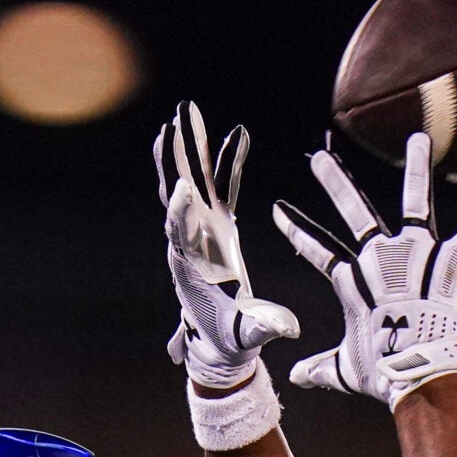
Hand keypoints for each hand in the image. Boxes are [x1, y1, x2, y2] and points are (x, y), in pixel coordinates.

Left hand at [155, 102, 299, 391]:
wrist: (222, 345)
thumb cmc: (232, 342)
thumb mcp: (248, 336)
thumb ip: (264, 328)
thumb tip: (286, 327)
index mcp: (190, 268)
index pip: (179, 234)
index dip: (179, 212)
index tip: (181, 187)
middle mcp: (189, 243)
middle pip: (176, 196)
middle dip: (174, 161)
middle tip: (171, 124)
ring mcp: (202, 231)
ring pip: (194, 183)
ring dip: (191, 149)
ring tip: (186, 112)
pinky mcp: (218, 226)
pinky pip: (223, 187)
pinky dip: (227, 161)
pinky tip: (237, 133)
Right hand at [272, 132, 456, 407]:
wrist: (423, 378)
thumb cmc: (385, 376)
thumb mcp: (346, 371)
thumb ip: (320, 369)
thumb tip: (294, 377)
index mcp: (354, 285)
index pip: (318, 252)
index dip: (297, 232)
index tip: (279, 211)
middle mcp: (382, 262)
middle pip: (355, 213)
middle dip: (335, 184)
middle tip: (319, 159)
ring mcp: (417, 258)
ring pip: (415, 203)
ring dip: (415, 170)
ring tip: (417, 140)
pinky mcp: (451, 264)